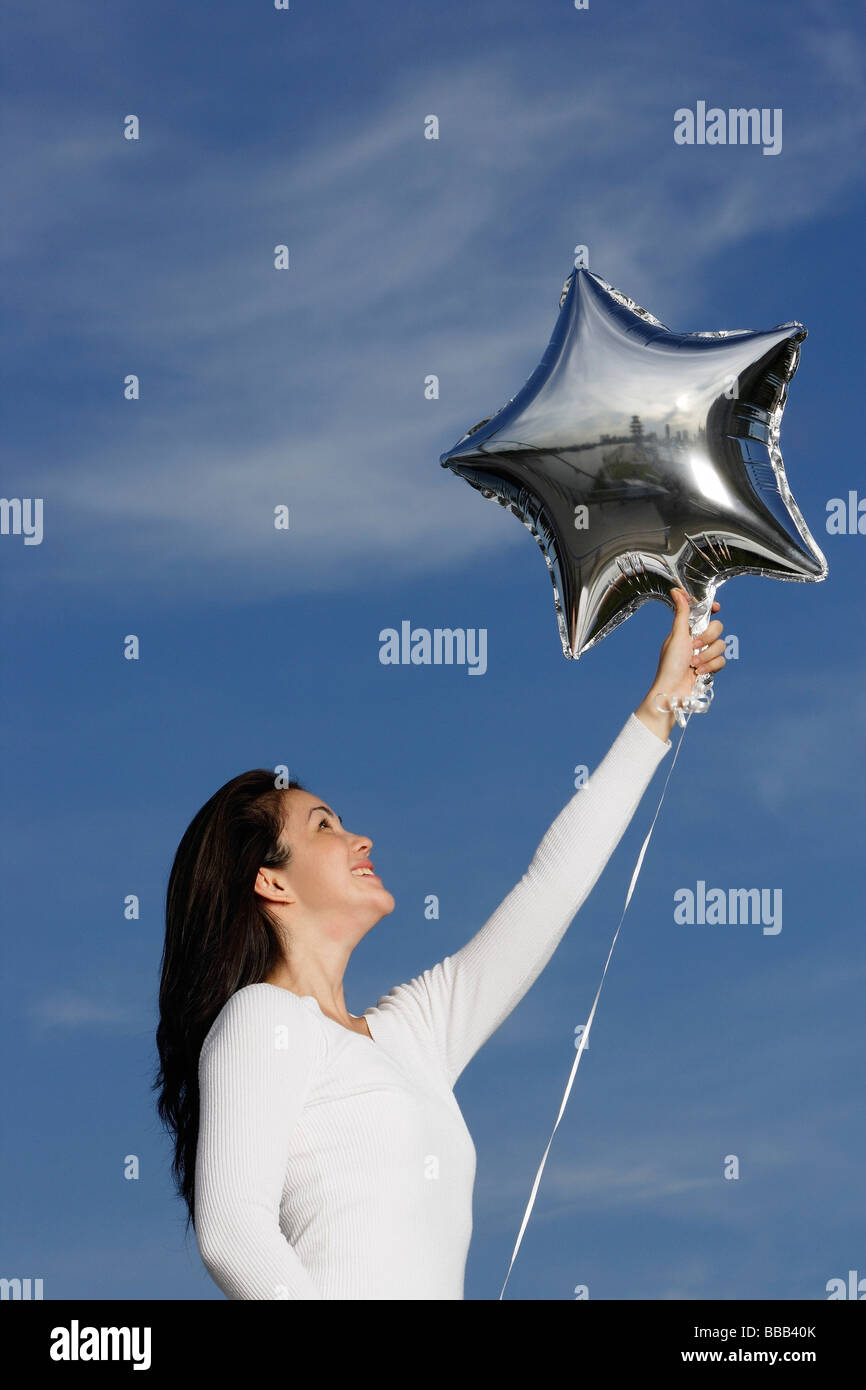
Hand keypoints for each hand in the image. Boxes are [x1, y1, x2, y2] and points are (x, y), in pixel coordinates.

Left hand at [635, 588, 725, 741]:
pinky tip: (698, 672)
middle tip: (694, 646)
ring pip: (721, 646)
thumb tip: (676, 591)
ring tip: (693, 664)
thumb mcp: (677, 636)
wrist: (673, 690)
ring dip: (706, 656)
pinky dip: (711, 666)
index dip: (711, 608)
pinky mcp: (710, 667)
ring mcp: (704, 653)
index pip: (703, 613)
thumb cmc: (670, 664)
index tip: (716, 607)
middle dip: (708, 638)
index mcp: (687, 630)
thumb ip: (681, 614)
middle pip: (717, 628)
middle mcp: (697, 640)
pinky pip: (722, 661)